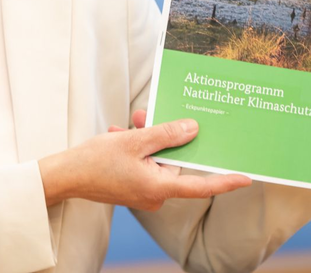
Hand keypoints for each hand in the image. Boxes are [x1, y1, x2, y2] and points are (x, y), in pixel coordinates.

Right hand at [38, 109, 249, 210]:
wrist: (63, 177)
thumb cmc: (95, 161)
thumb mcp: (133, 141)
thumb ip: (165, 134)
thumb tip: (192, 130)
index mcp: (159, 186)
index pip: (200, 185)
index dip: (224, 181)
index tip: (246, 178)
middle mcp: (155, 194)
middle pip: (173, 163)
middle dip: (162, 137)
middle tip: (144, 115)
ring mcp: (143, 192)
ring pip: (156, 160)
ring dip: (145, 140)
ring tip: (127, 125)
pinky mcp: (132, 187)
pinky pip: (144, 165)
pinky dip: (136, 149)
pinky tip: (120, 136)